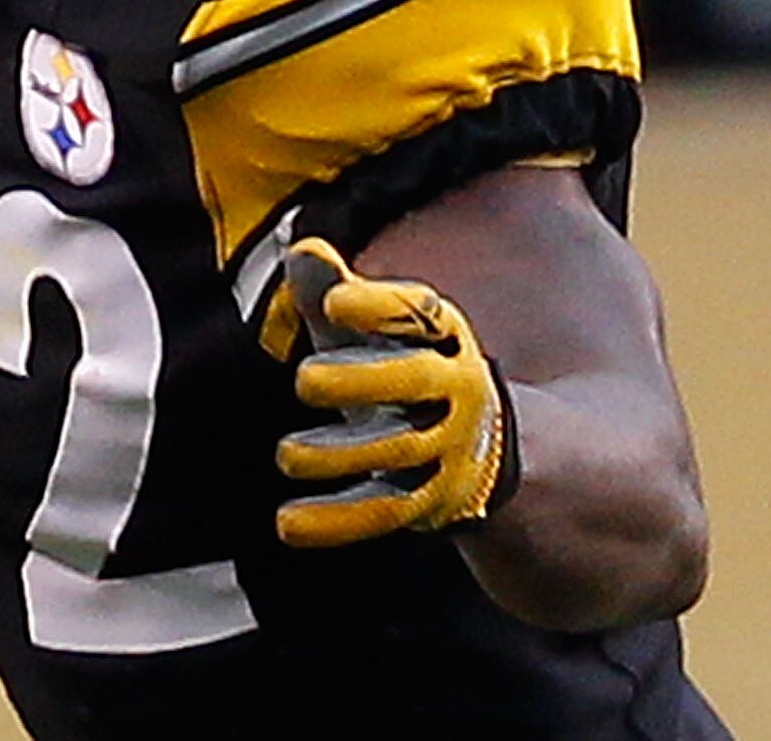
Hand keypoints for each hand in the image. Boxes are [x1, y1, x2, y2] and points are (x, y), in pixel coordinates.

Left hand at [271, 237, 517, 548]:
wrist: (484, 447)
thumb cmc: (403, 367)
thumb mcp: (376, 332)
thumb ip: (335, 293)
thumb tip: (301, 249)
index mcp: (445, 340)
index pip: (420, 315)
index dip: (379, 307)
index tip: (335, 300)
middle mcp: (454, 392)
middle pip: (413, 383)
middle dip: (361, 381)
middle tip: (304, 380)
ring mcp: (445, 450)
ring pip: (396, 454)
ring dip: (340, 456)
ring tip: (286, 453)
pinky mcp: (427, 502)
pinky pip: (380, 512)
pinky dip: (335, 521)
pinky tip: (287, 523)